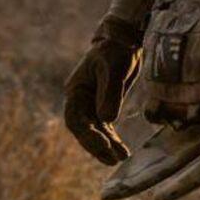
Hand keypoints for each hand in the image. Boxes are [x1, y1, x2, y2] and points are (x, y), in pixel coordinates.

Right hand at [63, 31, 139, 165]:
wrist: (124, 40)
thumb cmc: (116, 51)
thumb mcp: (114, 69)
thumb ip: (111, 93)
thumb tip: (106, 120)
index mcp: (76, 90)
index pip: (75, 119)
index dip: (87, 134)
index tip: (103, 144)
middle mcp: (80, 100)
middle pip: (84, 129)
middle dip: (97, 145)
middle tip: (112, 159)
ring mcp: (91, 104)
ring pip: (95, 131)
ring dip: (106, 146)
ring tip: (119, 159)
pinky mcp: (104, 106)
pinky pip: (105, 128)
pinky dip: (113, 140)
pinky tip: (122, 152)